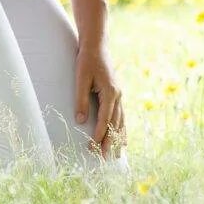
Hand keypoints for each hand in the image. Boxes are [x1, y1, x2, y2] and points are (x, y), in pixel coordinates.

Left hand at [75, 44, 124, 158]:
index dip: (99, 134)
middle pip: (115, 122)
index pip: (105, 118)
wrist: (96, 45)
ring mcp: (119, 94)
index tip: (94, 147)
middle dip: (111, 140)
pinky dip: (121, 126)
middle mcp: (117, 95)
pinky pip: (121, 114)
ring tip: (119, 152)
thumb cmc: (87, 60)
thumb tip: (81, 120)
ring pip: (121, 120)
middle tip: (106, 158)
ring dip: (119, 136)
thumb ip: (81, 99)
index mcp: (110, 92)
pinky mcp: (116, 93)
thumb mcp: (80, 79)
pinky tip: (122, 135)